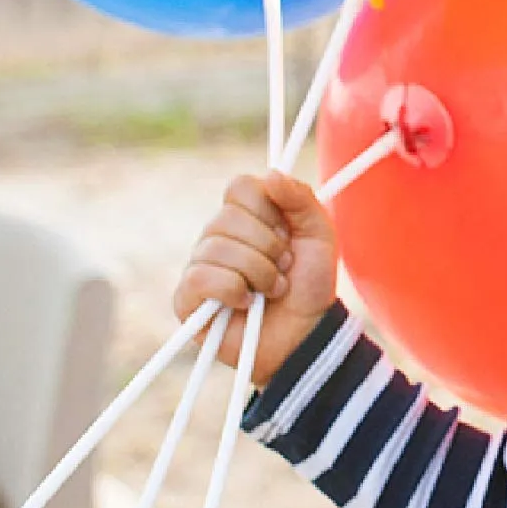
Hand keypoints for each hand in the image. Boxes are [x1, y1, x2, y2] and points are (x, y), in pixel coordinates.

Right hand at [172, 170, 338, 384]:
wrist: (306, 334)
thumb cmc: (309, 285)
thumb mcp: (319, 234)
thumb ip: (300, 198)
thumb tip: (271, 173)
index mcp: (246, 216)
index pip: (239, 186)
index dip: (268, 209)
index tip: (287, 233)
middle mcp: (218, 236)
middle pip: (227, 217)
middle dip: (268, 247)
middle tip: (284, 268)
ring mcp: (200, 265)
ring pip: (216, 248)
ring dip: (258, 273)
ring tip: (272, 290)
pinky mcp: (187, 298)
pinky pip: (201, 278)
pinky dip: (233, 290)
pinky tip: (247, 303)